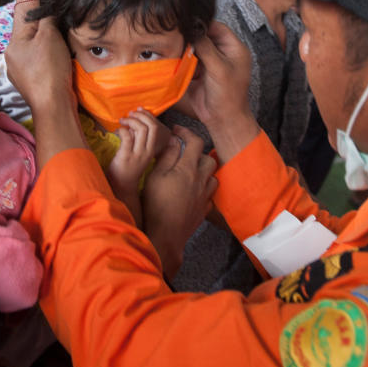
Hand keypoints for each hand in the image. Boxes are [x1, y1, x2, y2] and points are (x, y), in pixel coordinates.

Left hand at [6, 0, 82, 165]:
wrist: (53, 107)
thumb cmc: (48, 70)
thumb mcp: (49, 37)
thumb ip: (46, 17)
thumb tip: (46, 5)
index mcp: (14, 41)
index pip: (23, 9)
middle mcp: (14, 54)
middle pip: (28, 27)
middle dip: (41, 16)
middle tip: (54, 2)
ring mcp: (23, 69)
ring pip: (35, 43)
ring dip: (46, 34)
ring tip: (58, 25)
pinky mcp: (34, 80)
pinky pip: (41, 57)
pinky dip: (49, 50)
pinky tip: (59, 50)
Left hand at [107, 109, 170, 225]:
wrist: (122, 185)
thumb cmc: (128, 167)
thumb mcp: (139, 152)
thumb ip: (139, 139)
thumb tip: (136, 122)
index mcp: (152, 149)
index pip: (156, 128)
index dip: (149, 116)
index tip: (140, 111)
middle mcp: (147, 151)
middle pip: (151, 127)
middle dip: (141, 116)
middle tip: (131, 114)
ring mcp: (138, 154)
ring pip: (141, 129)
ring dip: (131, 120)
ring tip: (123, 120)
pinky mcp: (126, 156)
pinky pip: (127, 136)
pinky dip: (122, 129)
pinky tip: (117, 130)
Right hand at [142, 126, 217, 277]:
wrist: (165, 235)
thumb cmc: (156, 204)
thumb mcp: (155, 176)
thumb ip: (166, 156)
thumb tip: (173, 140)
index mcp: (188, 168)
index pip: (195, 142)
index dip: (186, 133)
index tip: (177, 131)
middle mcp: (201, 180)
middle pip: (209, 159)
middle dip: (198, 153)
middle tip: (184, 154)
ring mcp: (204, 196)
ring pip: (212, 177)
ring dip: (203, 171)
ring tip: (190, 173)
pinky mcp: (204, 210)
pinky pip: (210, 194)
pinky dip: (203, 189)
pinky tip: (193, 191)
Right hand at [187, 22, 258, 161]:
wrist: (222, 119)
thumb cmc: (229, 95)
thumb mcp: (219, 67)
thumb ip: (206, 47)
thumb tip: (192, 30)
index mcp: (234, 48)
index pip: (217, 27)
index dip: (202, 24)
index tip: (187, 22)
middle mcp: (222, 53)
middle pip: (204, 36)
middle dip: (191, 37)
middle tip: (177, 35)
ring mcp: (210, 62)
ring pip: (194, 48)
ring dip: (185, 48)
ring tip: (175, 47)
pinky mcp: (199, 71)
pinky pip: (188, 60)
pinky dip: (182, 59)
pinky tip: (175, 58)